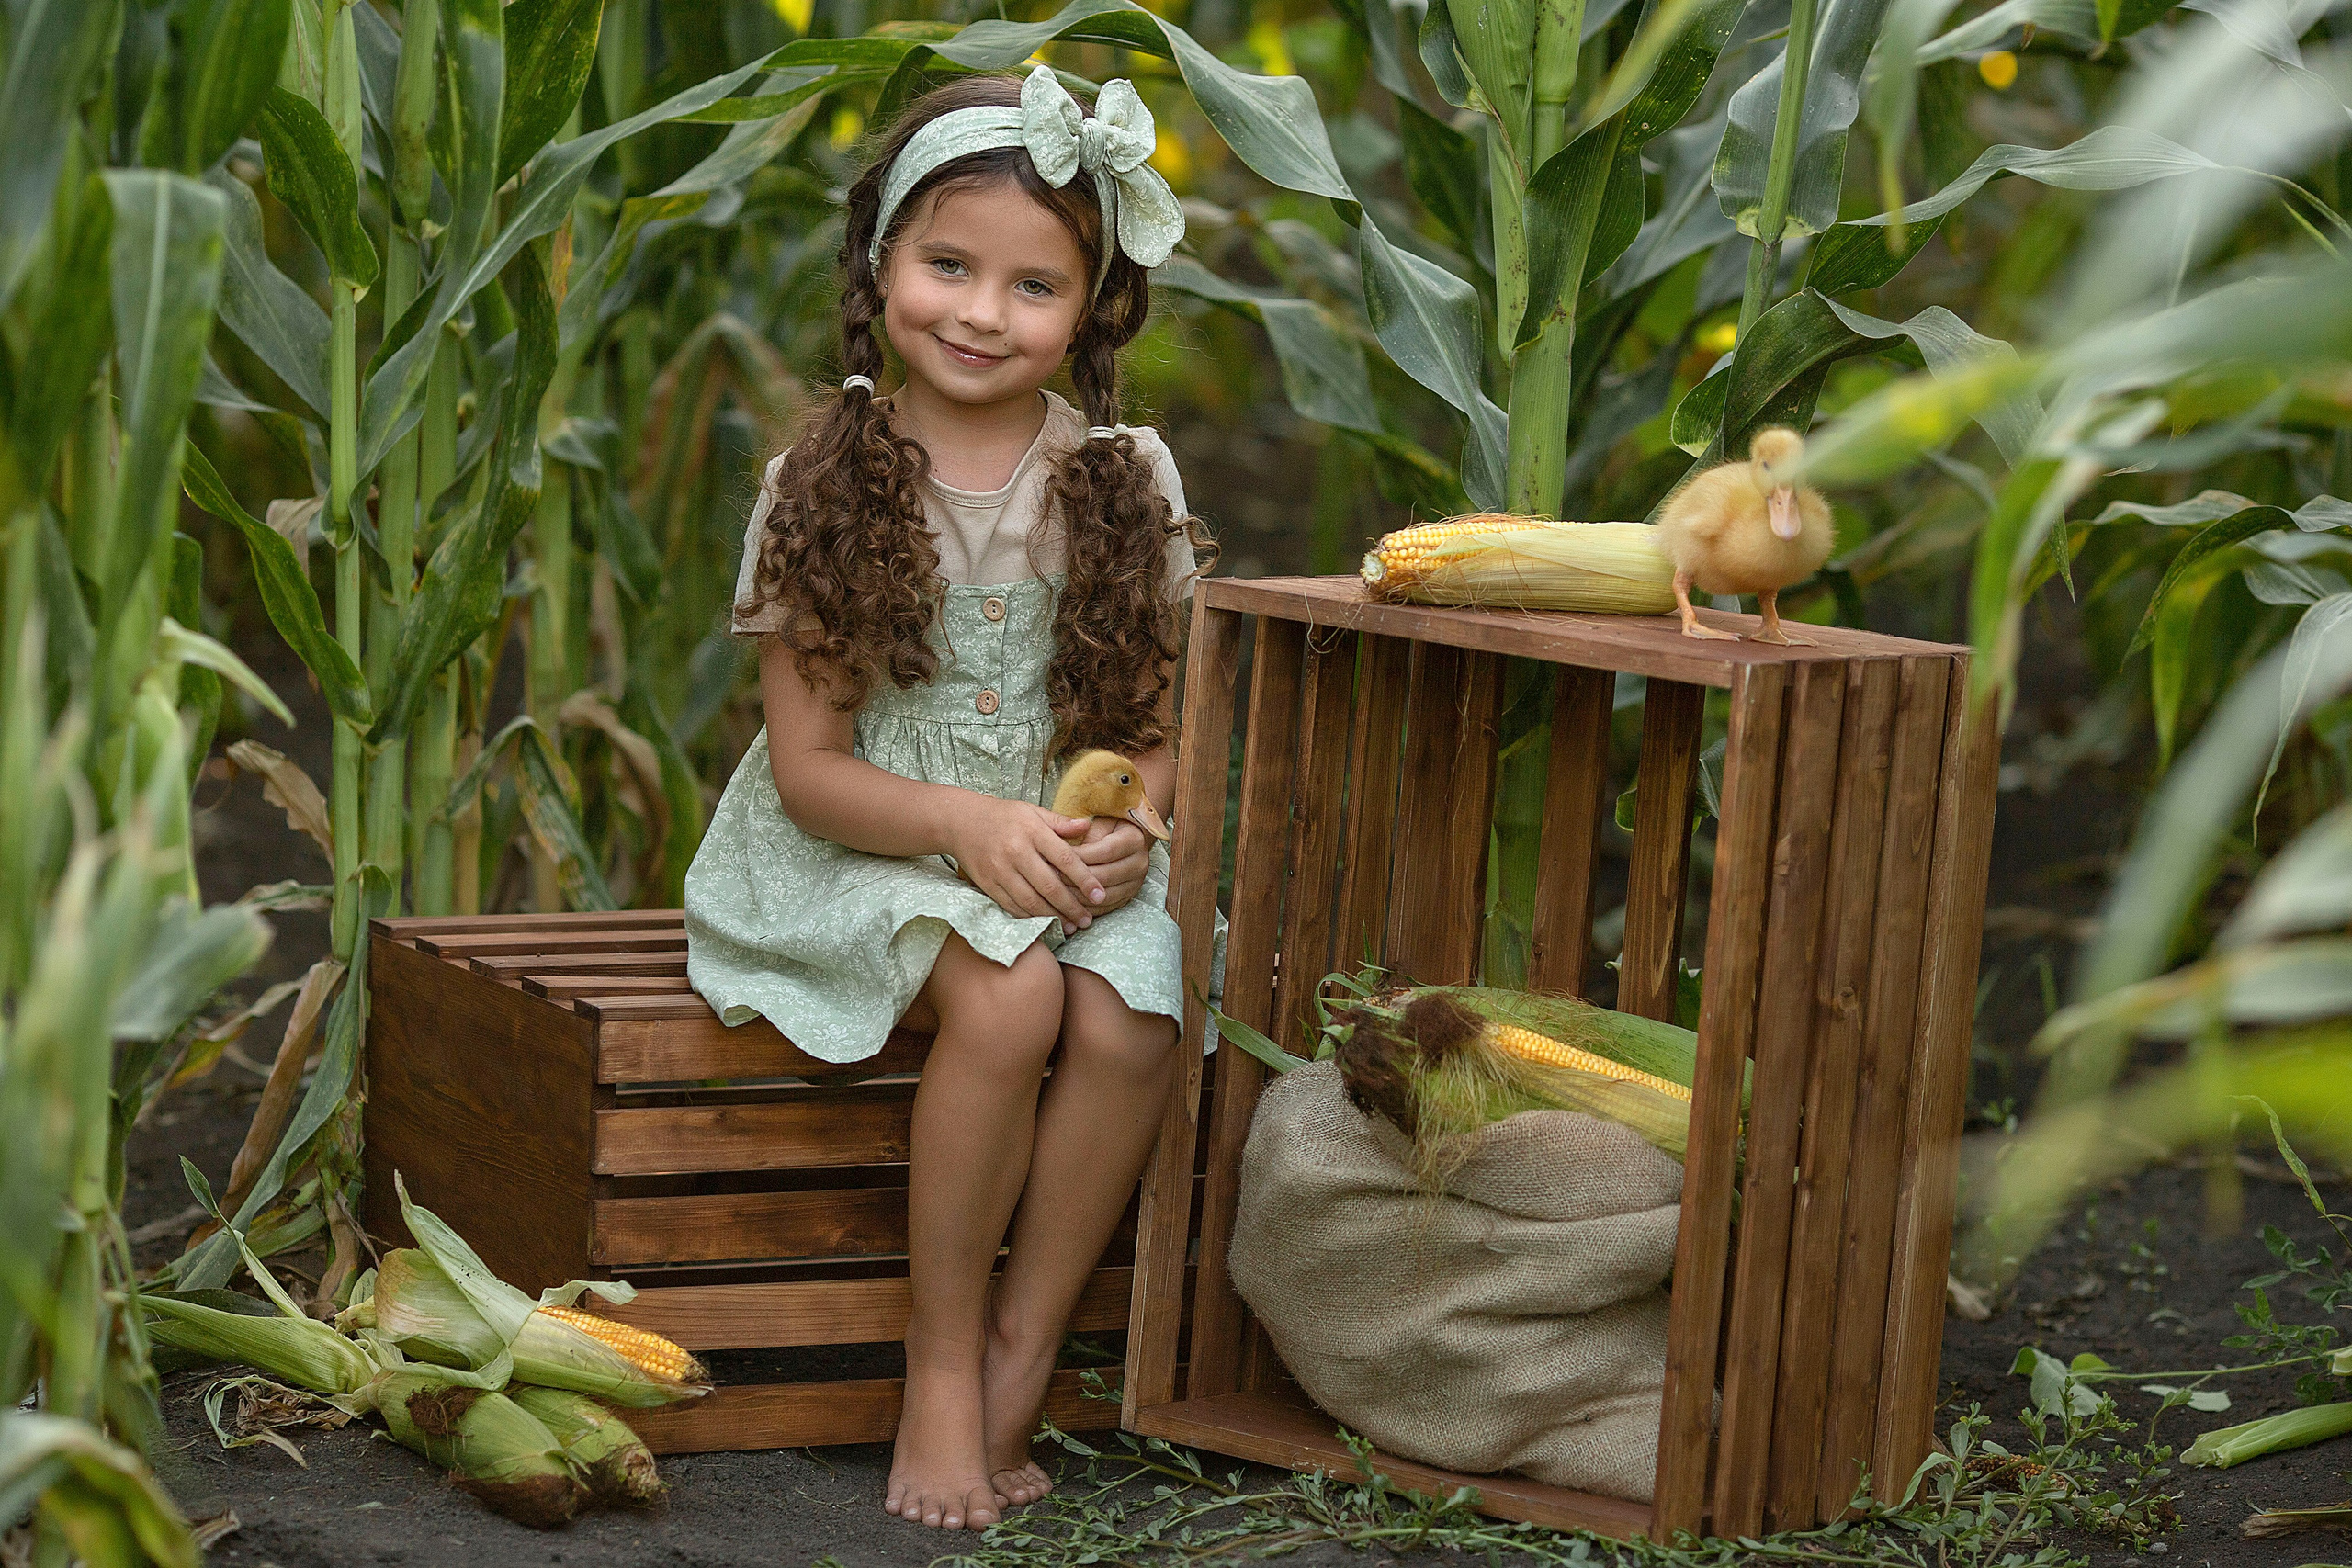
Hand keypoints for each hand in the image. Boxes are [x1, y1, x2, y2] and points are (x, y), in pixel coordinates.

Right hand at [945, 794, 1104, 927]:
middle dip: (1072, 906)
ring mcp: (1000, 870)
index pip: (1065, 859)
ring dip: (1053, 917)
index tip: (1101, 895)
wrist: (960, 822)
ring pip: (1030, 901)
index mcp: (1032, 831)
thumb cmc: (1003, 816)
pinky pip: (1012, 907)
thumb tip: (1088, 826)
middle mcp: (1016, 851)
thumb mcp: (1032, 811)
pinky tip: (1045, 923)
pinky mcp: (987, 884)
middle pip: (1049, 886)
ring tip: (1070, 926)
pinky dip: (1030, 918)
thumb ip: (1060, 822)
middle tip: (1088, 920)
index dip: (1085, 880)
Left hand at [1060, 818, 1151, 932]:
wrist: (1123, 838)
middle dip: (1075, 878)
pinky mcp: (1128, 897)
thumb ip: (1082, 832)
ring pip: (1104, 896)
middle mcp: (1140, 863)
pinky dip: (1084, 907)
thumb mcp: (1096, 821)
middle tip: (1050, 876)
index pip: (1105, 851)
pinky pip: (1105, 908)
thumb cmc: (1104, 826)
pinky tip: (1066, 902)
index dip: (1080, 856)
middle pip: (1105, 876)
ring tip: (1055, 891)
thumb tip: (1065, 851)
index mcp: (1135, 840)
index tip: (1056, 856)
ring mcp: (1135, 883)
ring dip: (1077, 896)